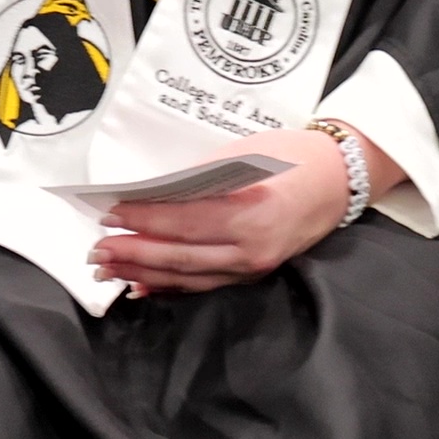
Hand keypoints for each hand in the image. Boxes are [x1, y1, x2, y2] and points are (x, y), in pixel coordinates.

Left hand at [91, 127, 379, 294]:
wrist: (342, 178)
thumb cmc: (295, 155)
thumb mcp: (245, 153)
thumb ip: (200, 177)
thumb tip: (152, 192)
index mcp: (251, 213)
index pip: (183, 220)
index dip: (143, 219)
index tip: (108, 213)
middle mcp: (252, 248)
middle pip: (180, 256)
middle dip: (133, 253)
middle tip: (96, 250)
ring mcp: (255, 267)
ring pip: (188, 276)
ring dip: (144, 272)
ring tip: (109, 268)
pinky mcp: (255, 274)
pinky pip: (206, 284)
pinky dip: (171, 286)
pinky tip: (143, 284)